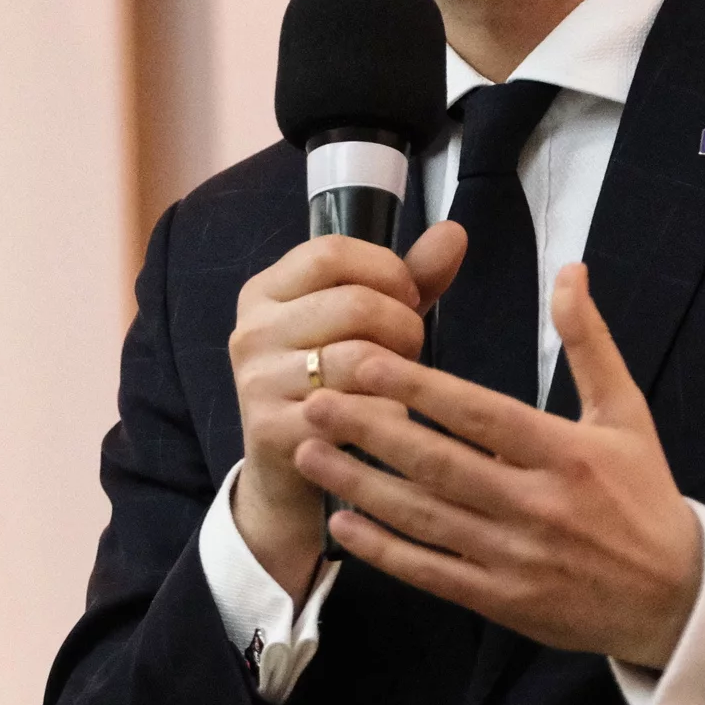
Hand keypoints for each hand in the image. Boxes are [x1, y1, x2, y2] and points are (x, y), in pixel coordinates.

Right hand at [227, 222, 468, 597]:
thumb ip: (406, 279)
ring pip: (361, 359)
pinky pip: (359, 411)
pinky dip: (389, 416)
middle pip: (355, 304)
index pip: (330, 252)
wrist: (288, 472)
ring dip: (401, 374)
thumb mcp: (363, 326)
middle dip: (403, 327)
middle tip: (408, 352)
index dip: (385, 269)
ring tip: (400, 385)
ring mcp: (257, 381)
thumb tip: (454, 232)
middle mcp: (251, 330)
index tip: (406, 297)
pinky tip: (387, 421)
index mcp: (264, 291)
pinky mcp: (273, 430)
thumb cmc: (334, 385)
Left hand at [292, 262, 702, 666]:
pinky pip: (431, 572)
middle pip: (439, 464)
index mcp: (564, 454)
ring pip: (424, 517)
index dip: (419, 387)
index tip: (365, 360)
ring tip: (307, 453)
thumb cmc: (643, 494)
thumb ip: (589, 343)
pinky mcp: (502, 601)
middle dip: (370, 430)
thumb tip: (570, 270)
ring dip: (360, 485)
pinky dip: (384, 551)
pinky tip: (342, 523)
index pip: (479, 414)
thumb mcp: (626, 413)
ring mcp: (516, 557)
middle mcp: (536, 505)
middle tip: (314, 400)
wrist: (675, 598)